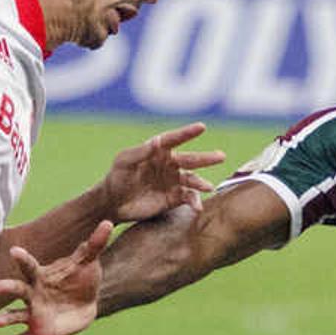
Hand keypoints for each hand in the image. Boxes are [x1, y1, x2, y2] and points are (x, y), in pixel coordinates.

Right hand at [0, 222, 109, 334]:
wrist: (86, 304)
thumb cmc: (82, 278)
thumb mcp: (89, 261)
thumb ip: (95, 244)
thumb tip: (108, 223)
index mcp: (42, 276)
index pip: (30, 266)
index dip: (22, 258)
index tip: (14, 251)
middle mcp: (32, 293)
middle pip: (18, 289)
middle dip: (8, 288)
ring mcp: (32, 312)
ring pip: (15, 315)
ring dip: (5, 318)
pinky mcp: (36, 330)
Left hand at [100, 122, 221, 223]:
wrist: (114, 203)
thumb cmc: (117, 177)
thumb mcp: (124, 161)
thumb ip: (140, 152)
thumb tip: (156, 142)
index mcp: (158, 151)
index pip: (174, 139)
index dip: (187, 133)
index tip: (201, 127)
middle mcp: (170, 164)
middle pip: (191, 159)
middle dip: (206, 158)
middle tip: (221, 156)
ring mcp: (173, 181)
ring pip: (192, 180)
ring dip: (201, 183)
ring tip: (208, 188)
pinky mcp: (174, 198)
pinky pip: (189, 198)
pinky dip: (195, 202)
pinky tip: (198, 207)